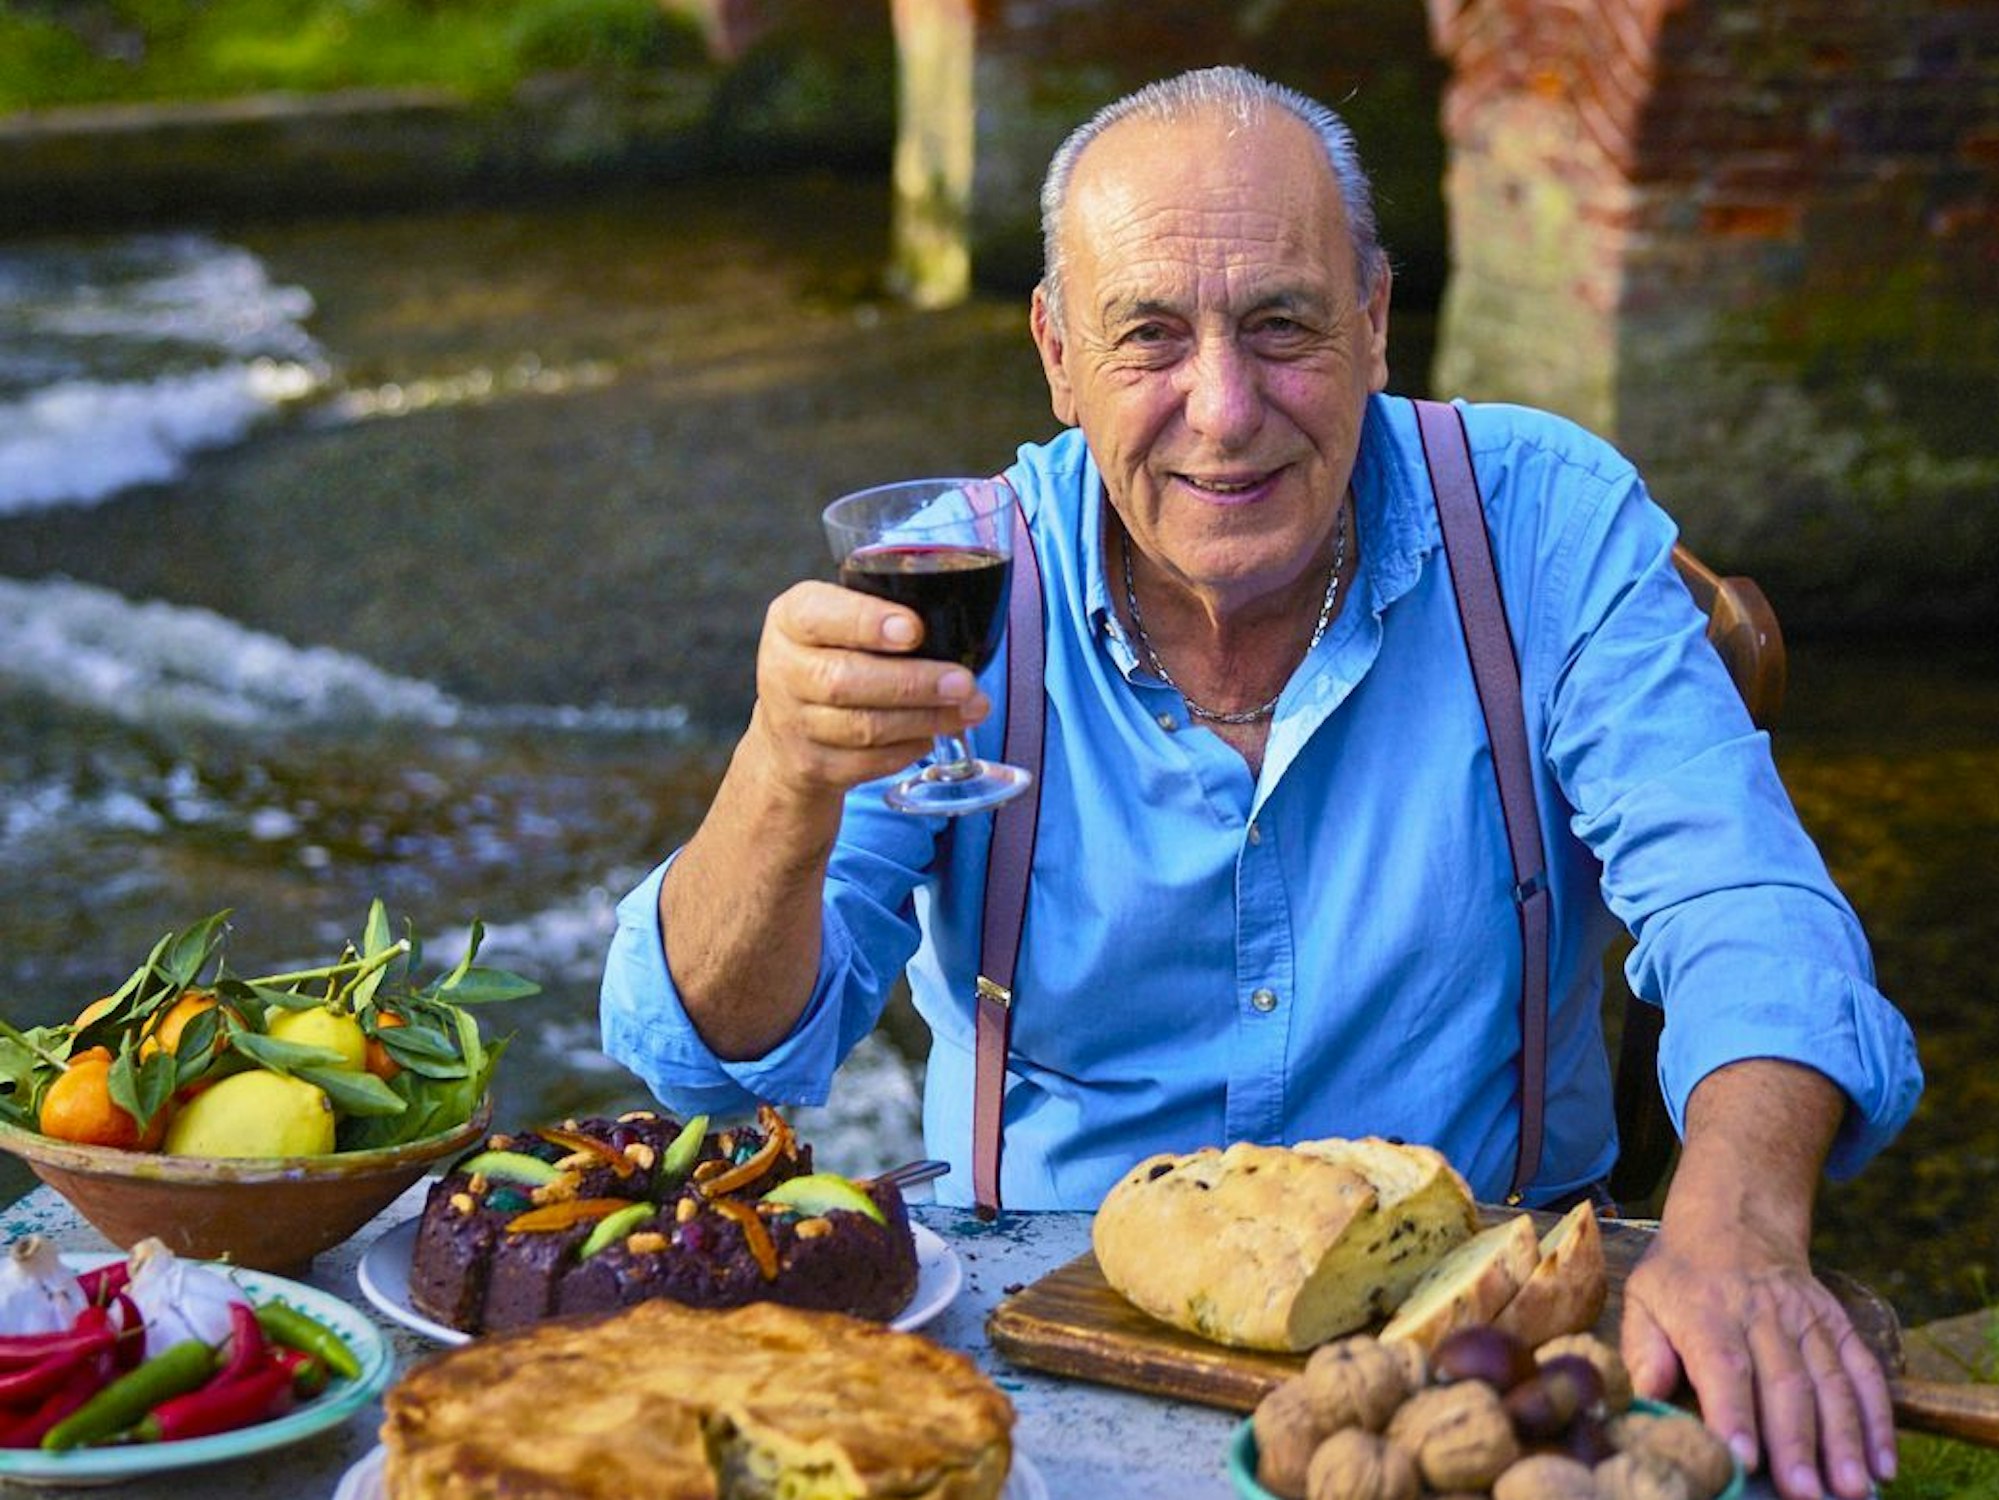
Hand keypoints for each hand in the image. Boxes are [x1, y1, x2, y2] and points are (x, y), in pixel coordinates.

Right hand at [748, 580, 989, 798]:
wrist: (788, 728)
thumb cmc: (831, 656)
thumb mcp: (837, 617)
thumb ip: (879, 609)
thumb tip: (956, 619)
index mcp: (790, 620)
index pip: (818, 616)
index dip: (866, 623)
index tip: (914, 629)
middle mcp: (783, 670)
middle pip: (845, 680)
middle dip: (913, 682)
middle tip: (963, 681)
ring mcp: (795, 724)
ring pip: (864, 727)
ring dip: (925, 719)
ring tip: (971, 708)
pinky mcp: (815, 766)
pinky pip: (870, 762)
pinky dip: (911, 748)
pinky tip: (937, 732)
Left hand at [1622, 1223, 1895, 1499]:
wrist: (1734, 1220)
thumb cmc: (1681, 1275)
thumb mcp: (1644, 1298)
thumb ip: (1642, 1349)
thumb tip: (1644, 1395)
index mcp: (1706, 1310)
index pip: (1724, 1364)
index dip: (1734, 1413)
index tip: (1742, 1460)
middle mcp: (1762, 1313)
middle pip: (1785, 1381)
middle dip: (1797, 1443)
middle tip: (1804, 1494)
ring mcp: (1806, 1318)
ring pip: (1830, 1381)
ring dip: (1844, 1439)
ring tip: (1852, 1490)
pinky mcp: (1838, 1323)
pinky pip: (1864, 1372)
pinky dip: (1878, 1419)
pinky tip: (1885, 1464)